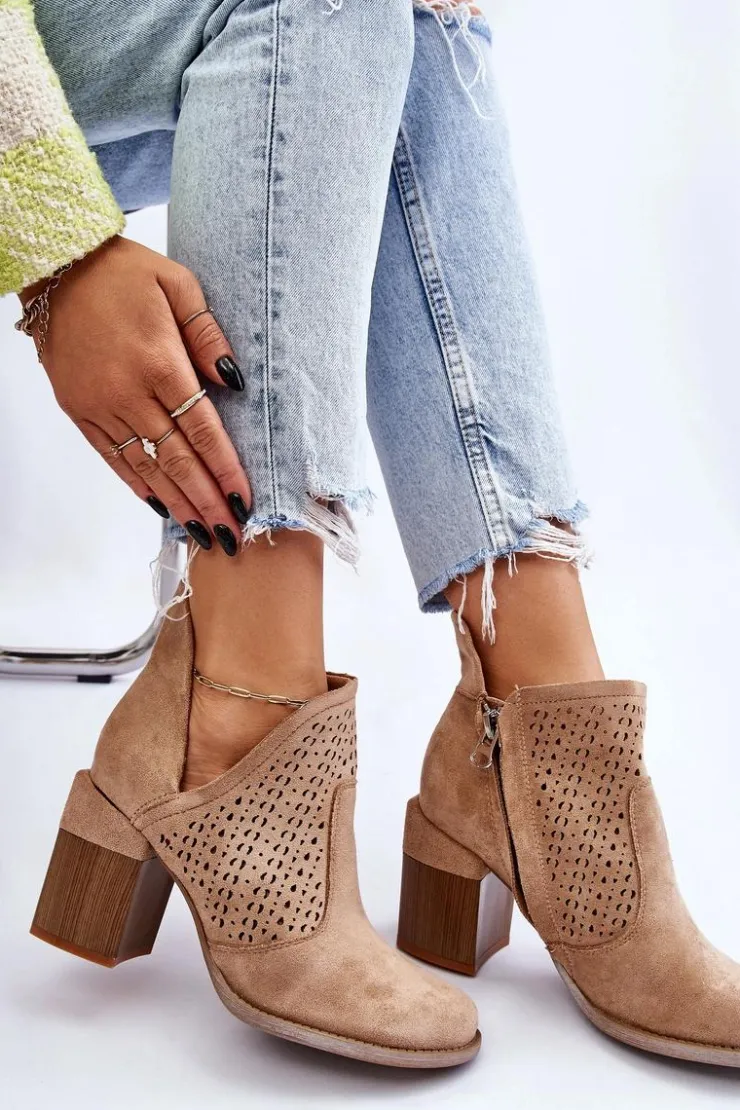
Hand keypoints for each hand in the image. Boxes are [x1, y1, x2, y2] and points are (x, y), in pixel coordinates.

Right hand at [22, 236, 252, 552]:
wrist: (58, 266)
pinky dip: (137, 484)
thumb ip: (209, 335)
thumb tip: (234, 383)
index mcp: (159, 362)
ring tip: (202, 533)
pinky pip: (112, 456)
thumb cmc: (125, 273)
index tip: (246, 501)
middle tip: (231, 536)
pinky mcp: (78, 410)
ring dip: (177, 504)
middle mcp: (128, 392)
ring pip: (145, 466)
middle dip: (207, 501)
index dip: (226, 470)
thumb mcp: (179, 285)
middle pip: (177, 459)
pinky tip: (160, 507)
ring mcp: (100, 405)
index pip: (202, 430)